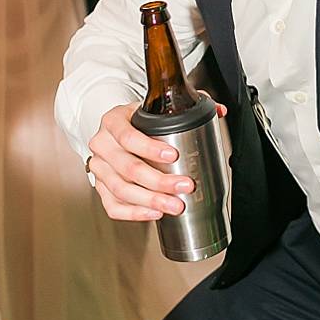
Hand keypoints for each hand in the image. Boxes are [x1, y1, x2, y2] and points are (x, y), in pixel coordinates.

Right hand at [84, 101, 202, 221]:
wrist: (116, 130)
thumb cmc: (139, 120)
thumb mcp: (158, 107)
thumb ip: (190, 106)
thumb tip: (220, 111)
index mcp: (113, 121)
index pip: (128, 136)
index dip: (150, 148)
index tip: (173, 155)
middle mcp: (103, 145)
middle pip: (128, 168)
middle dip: (159, 181)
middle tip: (185, 186)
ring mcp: (99, 168)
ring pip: (121, 190)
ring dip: (150, 200)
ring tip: (174, 205)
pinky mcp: (100, 187)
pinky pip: (112, 205)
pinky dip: (133, 213)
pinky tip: (154, 213)